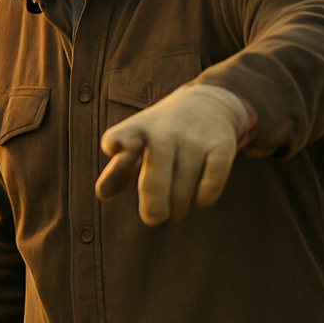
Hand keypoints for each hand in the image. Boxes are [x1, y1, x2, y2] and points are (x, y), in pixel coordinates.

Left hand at [95, 84, 255, 226]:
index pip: (121, 136)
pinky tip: (196, 199)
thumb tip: (102, 194)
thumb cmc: (162, 135)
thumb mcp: (137, 143)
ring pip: (183, 188)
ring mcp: (194, 138)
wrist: (208, 104)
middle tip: (152, 219)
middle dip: (153, 204)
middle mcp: (165, 131)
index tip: (116, 150)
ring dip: (178, 207)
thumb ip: (117, 171)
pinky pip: (210, 186)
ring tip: (175, 210)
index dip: (118, 143)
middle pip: (155, 175)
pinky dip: (202, 200)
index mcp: (137, 129)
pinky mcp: (221, 146)